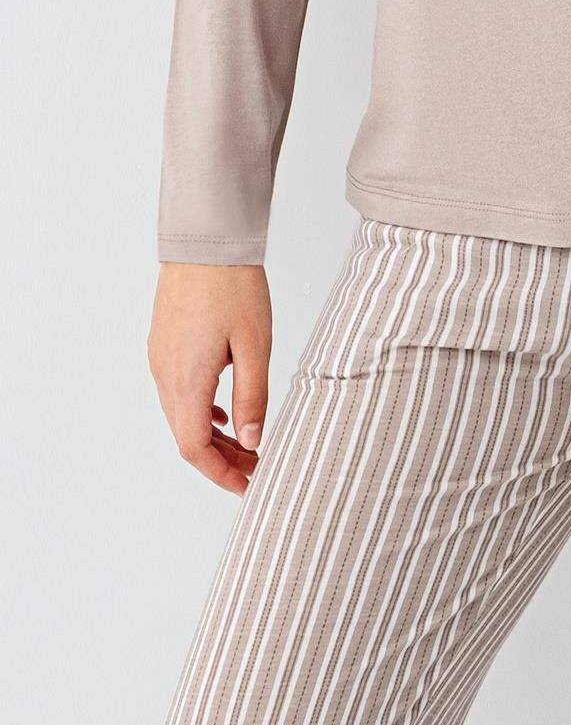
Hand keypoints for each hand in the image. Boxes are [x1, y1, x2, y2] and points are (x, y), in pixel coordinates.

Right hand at [147, 263, 272, 493]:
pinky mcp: (163, 343)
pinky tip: (224, 410)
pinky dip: (200, 410)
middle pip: (186, 436)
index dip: (221, 473)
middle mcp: (165, 374)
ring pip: (180, 415)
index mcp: (187, 379)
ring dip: (210, 435)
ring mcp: (160, 358)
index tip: (248, 485)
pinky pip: (176, 392)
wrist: (205, 240)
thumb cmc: (233, 285)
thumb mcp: (255, 344)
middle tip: (254, 467)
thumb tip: (251, 441)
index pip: (195, 448)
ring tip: (246, 442)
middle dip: (219, 460)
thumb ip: (253, 396)